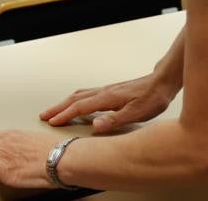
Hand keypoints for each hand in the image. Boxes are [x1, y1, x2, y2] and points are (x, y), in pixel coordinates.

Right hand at [38, 72, 176, 132]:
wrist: (162, 82)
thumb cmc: (152, 97)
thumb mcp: (137, 113)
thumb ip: (115, 119)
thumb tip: (95, 126)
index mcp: (107, 98)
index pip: (80, 107)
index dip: (64, 115)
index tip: (52, 122)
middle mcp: (103, 92)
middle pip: (74, 99)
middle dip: (58, 108)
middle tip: (44, 115)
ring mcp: (106, 90)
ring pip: (79, 95)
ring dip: (65, 103)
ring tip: (55, 110)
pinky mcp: (111, 90)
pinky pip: (86, 94)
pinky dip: (75, 99)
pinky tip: (77, 102)